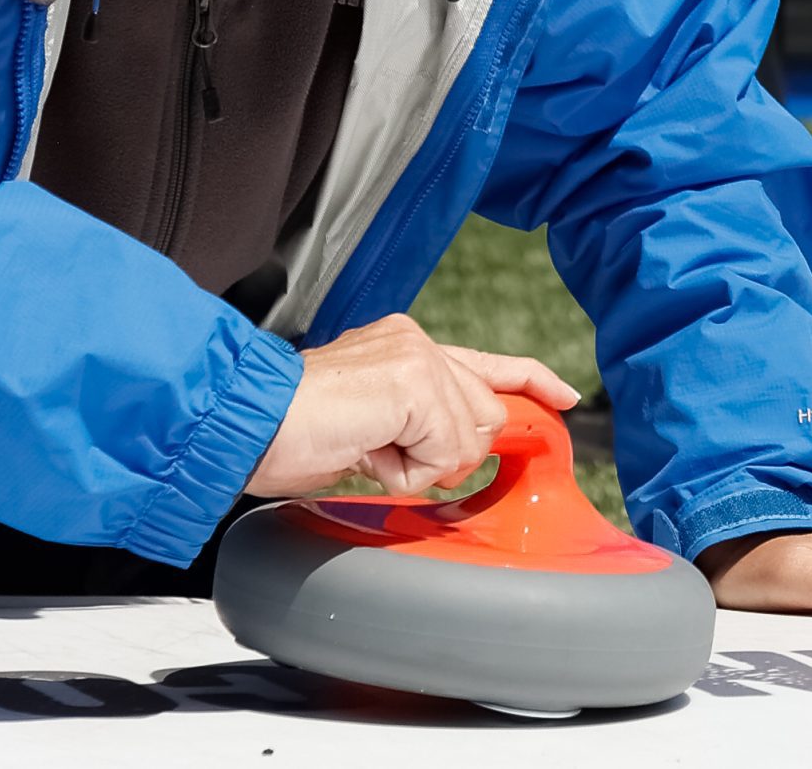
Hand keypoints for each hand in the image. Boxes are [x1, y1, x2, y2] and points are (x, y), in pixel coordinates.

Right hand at [246, 314, 580, 497]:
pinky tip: (368, 450)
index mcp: (402, 346)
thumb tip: (458, 454)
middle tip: (381, 451)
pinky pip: (448, 452)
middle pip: (486, 415)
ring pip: (469, 437)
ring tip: (366, 448)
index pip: (483, 363)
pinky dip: (410, 470)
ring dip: (421, 465)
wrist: (248, 423)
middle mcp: (413, 341)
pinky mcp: (416, 382)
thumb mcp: (369, 430)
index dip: (529, 381)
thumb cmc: (291, 435)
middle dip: (446, 454)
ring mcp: (416, 356)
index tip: (562, 398)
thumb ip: (416, 428)